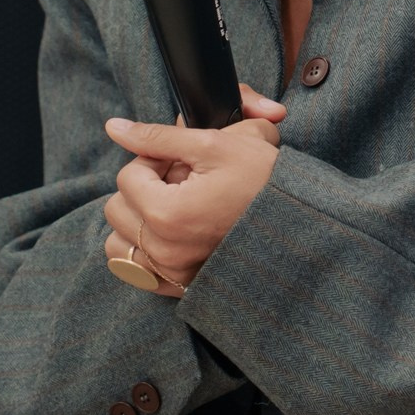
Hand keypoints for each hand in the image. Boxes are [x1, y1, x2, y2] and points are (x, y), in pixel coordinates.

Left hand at [101, 84, 285, 295]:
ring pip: (119, 242)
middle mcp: (165, 250)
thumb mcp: (213, 143)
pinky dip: (145, 249)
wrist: (300, 220)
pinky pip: (135, 271)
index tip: (181, 160)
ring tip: (175, 207)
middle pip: (118, 207)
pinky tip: (173, 233)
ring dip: (138, 219)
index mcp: (168, 213)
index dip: (154, 159)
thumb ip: (158, 136)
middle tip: (182, 181)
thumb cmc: (263, 180)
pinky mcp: (179, 286)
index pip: (128, 175)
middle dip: (144, 188)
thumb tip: (114, 128)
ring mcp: (171, 273)